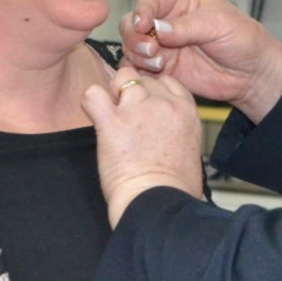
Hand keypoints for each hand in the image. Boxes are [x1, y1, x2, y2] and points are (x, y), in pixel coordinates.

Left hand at [82, 67, 206, 225]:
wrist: (159, 204)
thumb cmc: (175, 188)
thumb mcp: (191, 149)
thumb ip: (177, 127)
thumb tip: (161, 126)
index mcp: (186, 111)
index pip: (167, 82)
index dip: (153, 92)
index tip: (145, 107)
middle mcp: (164, 104)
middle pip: (144, 79)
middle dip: (133, 94)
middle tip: (126, 118)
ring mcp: (138, 109)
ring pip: (121, 77)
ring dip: (113, 93)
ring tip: (111, 116)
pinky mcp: (112, 122)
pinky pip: (93, 94)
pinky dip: (90, 102)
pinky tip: (96, 117)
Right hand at [120, 0, 281, 122]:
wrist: (253, 74)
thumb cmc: (243, 40)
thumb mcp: (220, 25)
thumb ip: (188, 26)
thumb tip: (157, 28)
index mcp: (180, 1)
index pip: (149, 0)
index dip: (141, 11)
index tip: (144, 25)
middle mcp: (166, 21)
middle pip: (132, 23)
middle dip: (134, 36)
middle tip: (151, 50)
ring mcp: (163, 47)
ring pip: (132, 47)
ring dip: (137, 55)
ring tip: (159, 64)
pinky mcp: (164, 70)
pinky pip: (140, 70)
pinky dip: (140, 73)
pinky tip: (156, 75)